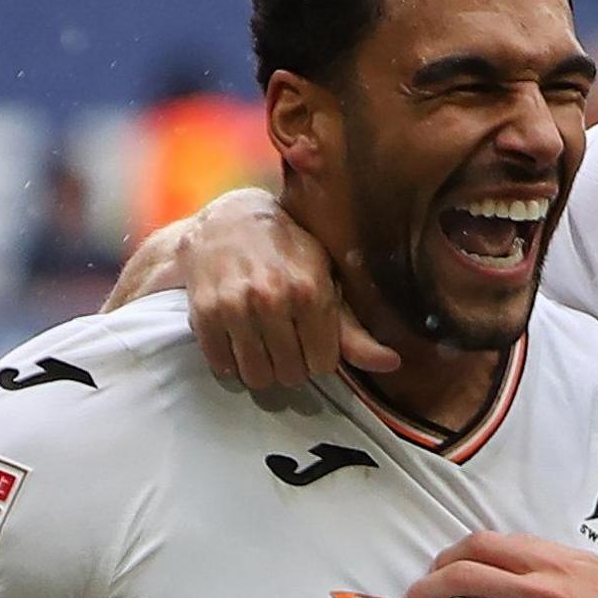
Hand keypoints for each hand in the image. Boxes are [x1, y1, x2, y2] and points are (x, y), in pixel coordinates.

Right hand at [180, 189, 399, 386]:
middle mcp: (272, 298)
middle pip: (290, 374)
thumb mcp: (326, 280)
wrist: (228, 221)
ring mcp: (235, 305)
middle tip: (287, 341)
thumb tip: (393, 364)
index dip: (320, 358)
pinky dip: (230, 362)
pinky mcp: (204, 312)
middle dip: (292, 366)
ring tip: (263, 344)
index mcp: (311, 290)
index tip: (313, 341)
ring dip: (262, 368)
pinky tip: (238, 340)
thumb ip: (354, 329)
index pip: (323, 364)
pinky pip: (222, 365)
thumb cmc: (288, 252)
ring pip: (256, 376)